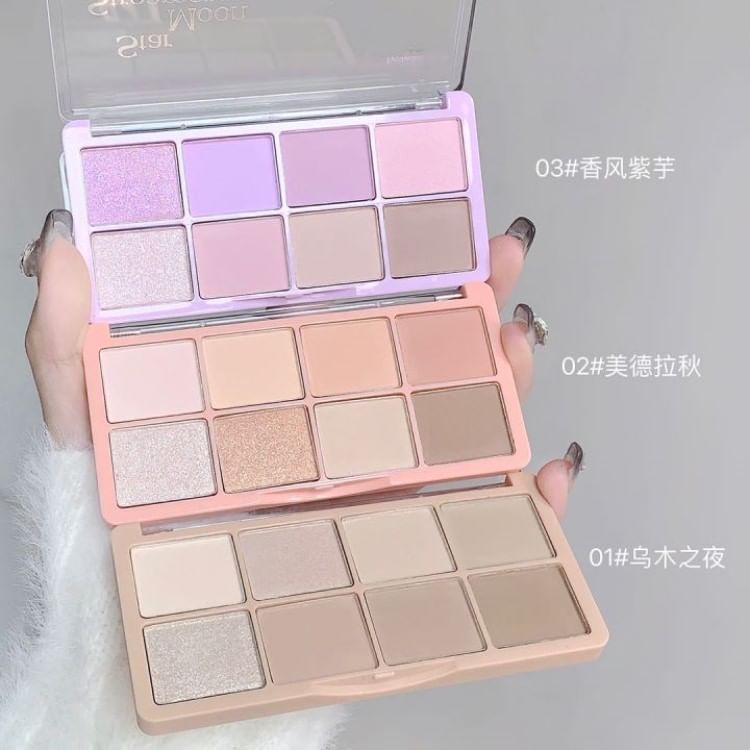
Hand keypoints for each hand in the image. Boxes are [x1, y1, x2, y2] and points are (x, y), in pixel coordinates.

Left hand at [22, 211, 582, 513]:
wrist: (148, 648)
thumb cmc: (116, 537)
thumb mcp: (82, 429)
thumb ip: (66, 341)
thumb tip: (61, 243)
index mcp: (287, 390)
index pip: (355, 311)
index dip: (399, 261)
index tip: (436, 222)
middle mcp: (343, 430)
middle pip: (428, 356)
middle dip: (476, 299)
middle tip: (501, 261)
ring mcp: (380, 486)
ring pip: (470, 423)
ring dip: (512, 379)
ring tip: (520, 344)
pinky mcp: (409, 548)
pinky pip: (491, 523)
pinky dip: (535, 504)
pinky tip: (549, 474)